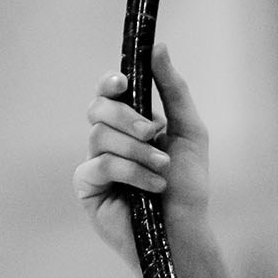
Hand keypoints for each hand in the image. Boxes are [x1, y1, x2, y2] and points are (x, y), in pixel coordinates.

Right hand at [73, 44, 211, 261]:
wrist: (185, 230)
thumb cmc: (188, 184)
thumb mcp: (189, 130)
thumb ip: (172, 89)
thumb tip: (157, 47)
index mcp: (132, 123)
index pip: (110, 92)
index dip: (111, 83)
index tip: (124, 83)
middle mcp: (110, 139)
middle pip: (99, 109)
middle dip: (128, 118)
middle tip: (154, 132)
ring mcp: (95, 162)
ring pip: (99, 136)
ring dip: (137, 150)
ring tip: (161, 169)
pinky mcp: (87, 186)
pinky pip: (99, 165)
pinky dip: (130, 172)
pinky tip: (152, 186)